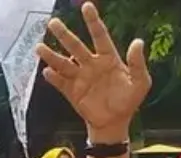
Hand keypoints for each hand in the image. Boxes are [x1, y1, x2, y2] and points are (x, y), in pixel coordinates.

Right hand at [38, 2, 150, 140]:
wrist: (114, 123)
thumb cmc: (128, 101)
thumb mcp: (140, 82)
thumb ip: (137, 63)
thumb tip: (137, 42)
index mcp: (108, 58)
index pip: (99, 36)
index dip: (93, 21)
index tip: (86, 6)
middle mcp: (91, 64)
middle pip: (76, 46)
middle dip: (64, 34)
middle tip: (52, 22)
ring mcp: (79, 78)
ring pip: (63, 63)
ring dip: (51, 55)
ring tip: (39, 47)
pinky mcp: (71, 92)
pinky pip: (60, 83)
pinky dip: (53, 78)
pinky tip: (47, 72)